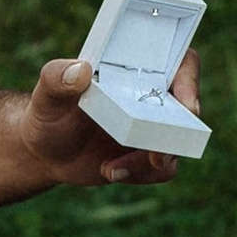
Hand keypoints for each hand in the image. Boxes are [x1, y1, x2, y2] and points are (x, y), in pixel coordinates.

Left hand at [19, 45, 202, 189]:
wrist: (46, 151)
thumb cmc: (48, 113)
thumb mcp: (46, 95)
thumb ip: (55, 78)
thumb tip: (80, 70)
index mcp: (137, 69)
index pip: (182, 62)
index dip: (191, 79)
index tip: (185, 104)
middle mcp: (154, 96)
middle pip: (189, 110)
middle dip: (179, 133)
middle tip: (155, 153)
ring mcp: (155, 128)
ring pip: (178, 144)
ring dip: (150, 161)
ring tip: (111, 169)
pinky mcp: (150, 156)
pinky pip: (162, 169)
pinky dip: (138, 173)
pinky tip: (109, 171)